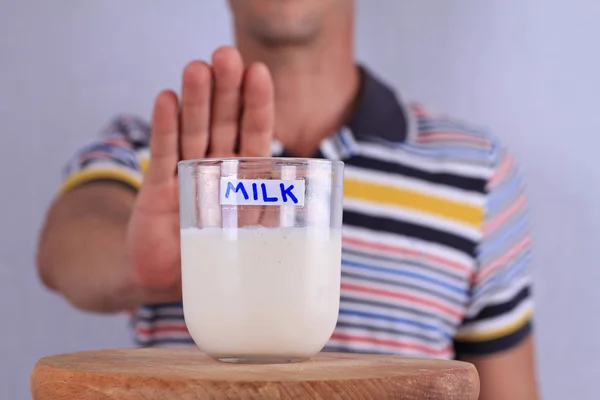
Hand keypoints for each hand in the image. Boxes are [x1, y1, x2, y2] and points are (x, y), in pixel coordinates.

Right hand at [126, 47, 274, 297]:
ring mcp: (188, 174)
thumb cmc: (220, 258)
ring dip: (195, 100)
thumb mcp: (256, 239)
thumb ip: (279, 224)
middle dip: (227, 90)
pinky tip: (166, 99)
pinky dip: (164, 128)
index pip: (255, 133)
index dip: (257, 104)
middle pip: (224, 123)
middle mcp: (218, 168)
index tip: (259, 72)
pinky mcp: (158, 188)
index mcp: (246, 177)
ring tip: (197, 68)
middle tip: (226, 55)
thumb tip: (329, 221)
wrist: (171, 280)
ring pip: (194, 131)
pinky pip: (163, 154)